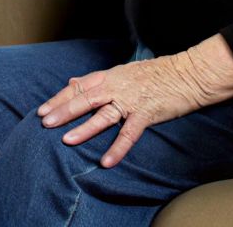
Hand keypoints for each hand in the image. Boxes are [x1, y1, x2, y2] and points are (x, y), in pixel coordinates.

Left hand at [35, 36, 232, 167]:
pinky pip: (129, 133)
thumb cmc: (158, 72)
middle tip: (45, 122)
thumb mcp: (124, 71)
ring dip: (84, 128)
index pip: (79, 86)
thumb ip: (97, 78)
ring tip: (67, 140)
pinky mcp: (147, 113)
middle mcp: (117, 86)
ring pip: (103, 114)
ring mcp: (131, 100)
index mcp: (111, 76)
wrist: (189, 73)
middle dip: (63, 111)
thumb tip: (73, 80)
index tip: (42, 109)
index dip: (60, 98)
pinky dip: (117, 147)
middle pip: (85, 98)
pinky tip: (106, 161)